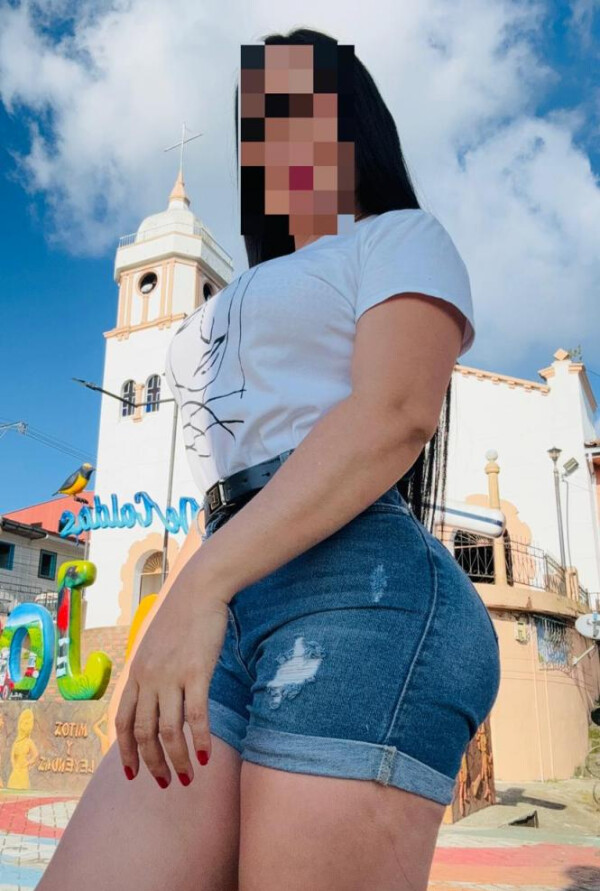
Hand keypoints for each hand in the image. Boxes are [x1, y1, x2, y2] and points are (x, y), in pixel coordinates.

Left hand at [115, 578, 228, 788]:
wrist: (200, 589)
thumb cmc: (182, 616)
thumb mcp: (155, 645)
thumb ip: (151, 671)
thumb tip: (154, 696)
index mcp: (136, 673)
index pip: (123, 721)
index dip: (126, 751)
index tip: (133, 772)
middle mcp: (149, 678)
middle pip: (144, 732)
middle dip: (152, 764)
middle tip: (165, 782)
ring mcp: (172, 676)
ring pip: (169, 731)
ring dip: (177, 760)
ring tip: (188, 778)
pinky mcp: (197, 672)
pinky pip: (196, 715)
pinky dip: (200, 740)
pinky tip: (206, 756)